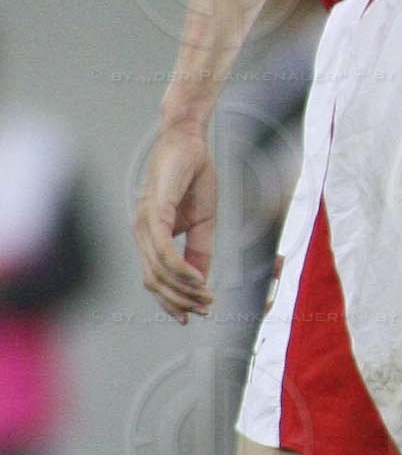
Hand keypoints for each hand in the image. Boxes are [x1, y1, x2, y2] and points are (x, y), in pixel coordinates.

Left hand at [133, 124, 217, 322]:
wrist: (190, 141)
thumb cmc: (193, 175)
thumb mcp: (204, 219)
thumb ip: (200, 248)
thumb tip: (201, 280)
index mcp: (151, 237)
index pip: (156, 278)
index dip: (174, 300)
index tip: (196, 313)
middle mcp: (142, 234)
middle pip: (155, 281)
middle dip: (180, 300)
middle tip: (205, 309)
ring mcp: (145, 224)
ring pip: (158, 270)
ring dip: (183, 289)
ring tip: (205, 296)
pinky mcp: (154, 211)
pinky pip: (164, 249)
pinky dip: (180, 268)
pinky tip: (197, 278)